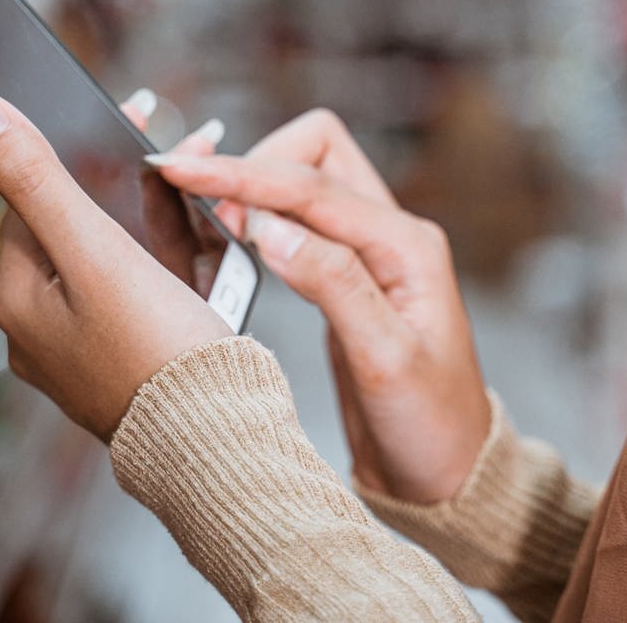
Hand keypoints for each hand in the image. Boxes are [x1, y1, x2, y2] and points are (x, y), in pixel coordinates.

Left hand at [0, 78, 231, 441]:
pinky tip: (202, 245)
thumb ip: (35, 177)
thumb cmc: (156, 348)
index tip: (127, 114)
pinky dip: (167, 264)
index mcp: (15, 300)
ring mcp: (82, 353)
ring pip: (111, 261)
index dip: (78, 154)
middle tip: (174, 146)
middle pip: (74, 229)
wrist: (216, 439)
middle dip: (123, 183)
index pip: (30, 202)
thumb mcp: (95, 250)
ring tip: (197, 187)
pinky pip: (139, 298)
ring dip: (153, 219)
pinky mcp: (125, 367)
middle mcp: (37, 330)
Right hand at [147, 108, 490, 503]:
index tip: (181, 170)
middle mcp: (391, 236)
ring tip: (202, 222)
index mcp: (408, 245)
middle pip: (315, 154)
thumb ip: (331, 283)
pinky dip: (258, 222)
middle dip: (254, 167)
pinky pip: (296, 224)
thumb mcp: (383, 359)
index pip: (314, 185)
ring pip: (303, 183)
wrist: (445, 472)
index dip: (243, 174)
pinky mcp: (345, 277)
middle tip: (199, 210)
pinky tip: (227, 245)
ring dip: (253, 190)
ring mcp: (368, 253)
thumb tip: (267, 225)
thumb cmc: (430, 423)